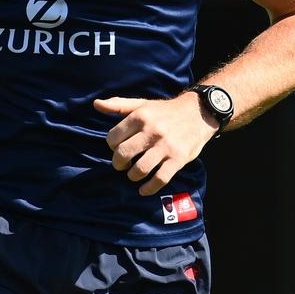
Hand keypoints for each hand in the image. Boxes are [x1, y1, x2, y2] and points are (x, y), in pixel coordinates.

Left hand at [93, 92, 217, 195]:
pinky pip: (160, 179)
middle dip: (118, 163)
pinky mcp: (178, 159)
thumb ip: (118, 105)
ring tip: (133, 174)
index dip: (112, 146)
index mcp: (140, 116)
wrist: (198, 113)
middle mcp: (152, 131)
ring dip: (132, 176)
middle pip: (123, 154)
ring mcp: (166, 146)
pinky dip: (148, 188)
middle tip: (122, 165)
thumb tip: (96, 104)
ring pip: (140, 169)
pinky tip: (143, 189)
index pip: (113, 138)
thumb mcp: (142, 104)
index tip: (118, 148)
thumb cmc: (165, 111)